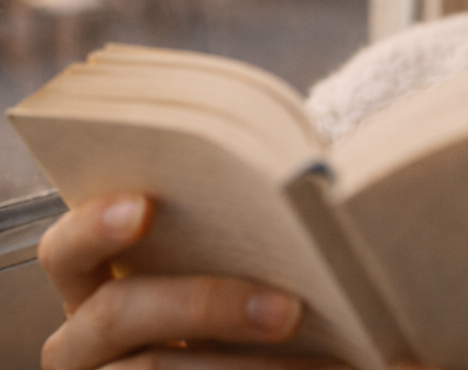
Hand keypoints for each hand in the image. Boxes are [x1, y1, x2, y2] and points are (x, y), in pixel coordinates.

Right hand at [36, 193, 349, 368]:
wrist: (260, 357)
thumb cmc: (246, 300)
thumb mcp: (230, 260)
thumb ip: (234, 229)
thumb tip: (304, 191)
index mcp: (97, 281)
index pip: (69, 250)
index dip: (95, 225)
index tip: (145, 207)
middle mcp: (85, 343)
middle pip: (118, 314)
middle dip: (207, 306)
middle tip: (289, 310)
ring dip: (247, 366)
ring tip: (323, 356)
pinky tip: (315, 368)